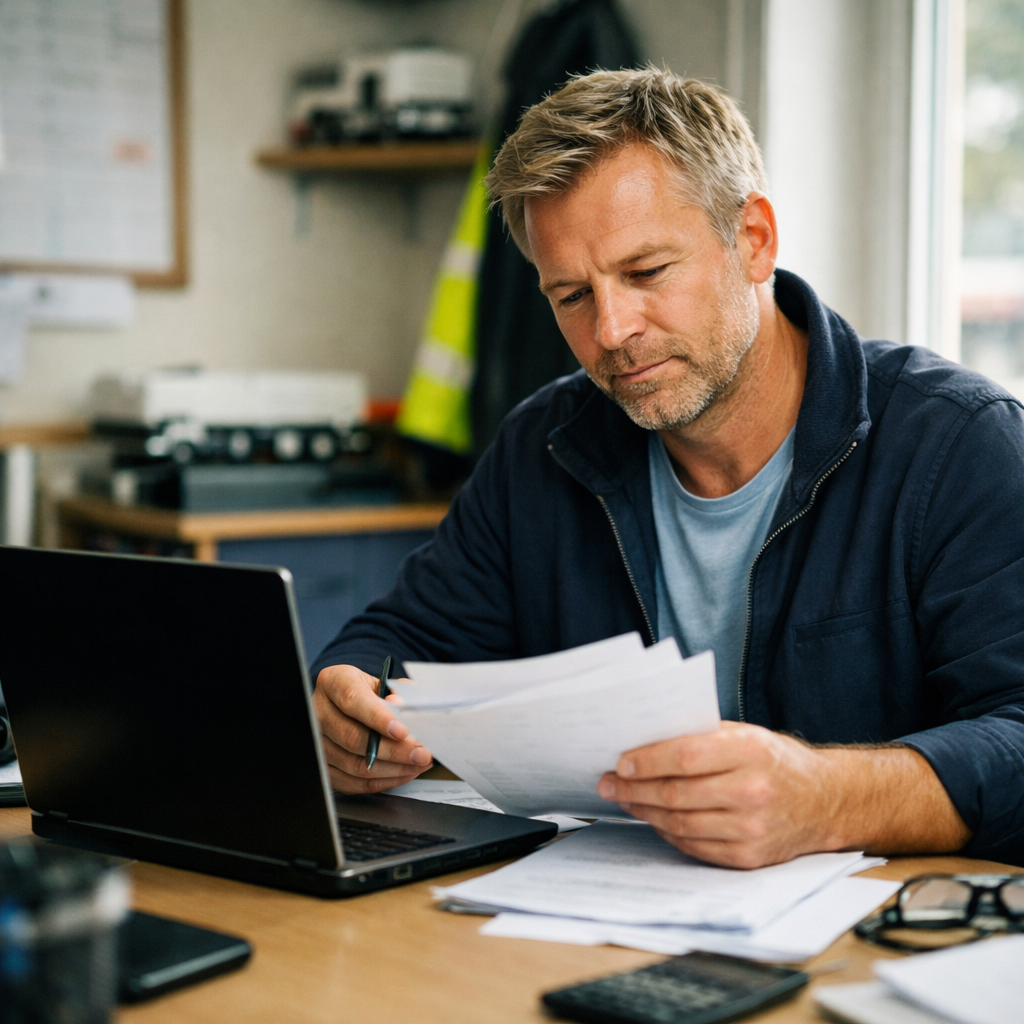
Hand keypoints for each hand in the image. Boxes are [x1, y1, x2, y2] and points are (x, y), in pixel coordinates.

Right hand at [314, 664, 432, 793]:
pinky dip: (382, 781)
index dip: (378, 717)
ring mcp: (317, 742)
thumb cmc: (370, 692)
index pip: (352, 700)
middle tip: (421, 753)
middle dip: (394, 750)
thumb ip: (398, 693)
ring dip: (392, 769)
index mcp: (333, 682)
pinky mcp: (323, 768)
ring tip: (418, 764)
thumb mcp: (384, 683)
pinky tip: (403, 773)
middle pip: (353, 738)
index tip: (402, 731)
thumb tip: (401, 708)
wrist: (349, 704)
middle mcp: (318, 712)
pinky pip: (353, 783)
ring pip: (354, 765)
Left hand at [597, 722, 970, 867]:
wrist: (825, 801)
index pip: (684, 757)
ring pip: (680, 823)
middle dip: (634, 790)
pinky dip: (669, 834)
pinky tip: (655, 820)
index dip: (645, 762)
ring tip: (625, 801)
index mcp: (750, 751)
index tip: (619, 763)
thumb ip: (700, 736)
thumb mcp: (744, 734)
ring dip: (645, 813)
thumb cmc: (776, 761)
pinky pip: (694, 847)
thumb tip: (643, 742)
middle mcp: (752, 791)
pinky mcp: (749, 856)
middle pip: (676, 794)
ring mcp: (751, 828)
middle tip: (608, 785)